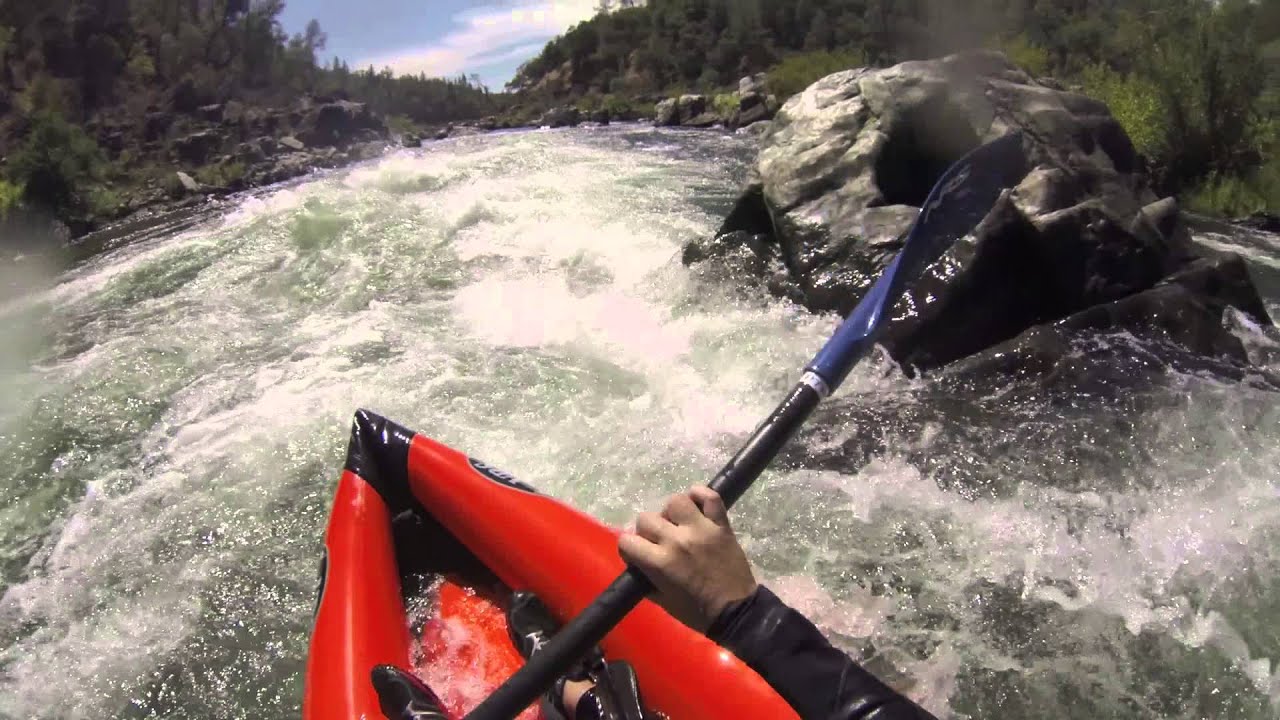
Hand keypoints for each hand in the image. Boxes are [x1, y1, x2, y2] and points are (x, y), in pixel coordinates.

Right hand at [618, 486, 758, 632]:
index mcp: (660, 563)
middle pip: (646, 518)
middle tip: (658, 541)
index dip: (629, 549)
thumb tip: (637, 564)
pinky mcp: (721, 525)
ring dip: (671, 512)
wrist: (736, 611)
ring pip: (675, 501)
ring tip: (678, 524)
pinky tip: (696, 504)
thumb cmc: (697, 611)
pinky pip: (710, 496)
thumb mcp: (662, 601)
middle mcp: (677, 540)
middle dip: (647, 531)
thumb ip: (645, 579)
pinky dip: (701, 495)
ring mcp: (701, 529)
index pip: (627, 541)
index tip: (638, 554)